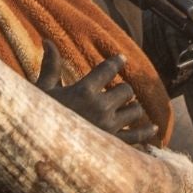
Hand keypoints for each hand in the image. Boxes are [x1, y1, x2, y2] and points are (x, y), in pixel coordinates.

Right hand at [37, 45, 158, 146]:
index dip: (116, 62)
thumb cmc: (39, 119)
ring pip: (134, 111)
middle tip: (116, 91)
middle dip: (122, 89)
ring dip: (132, 107)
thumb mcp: (43, 91)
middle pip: (125, 90)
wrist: (40, 151)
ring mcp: (108, 127)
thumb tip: (47, 41)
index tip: (122, 58)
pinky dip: (146, 131)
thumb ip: (51, 66)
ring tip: (128, 107)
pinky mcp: (112, 145)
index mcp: (84, 91)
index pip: (107, 70)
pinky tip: (153, 127)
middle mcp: (100, 107)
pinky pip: (136, 137)